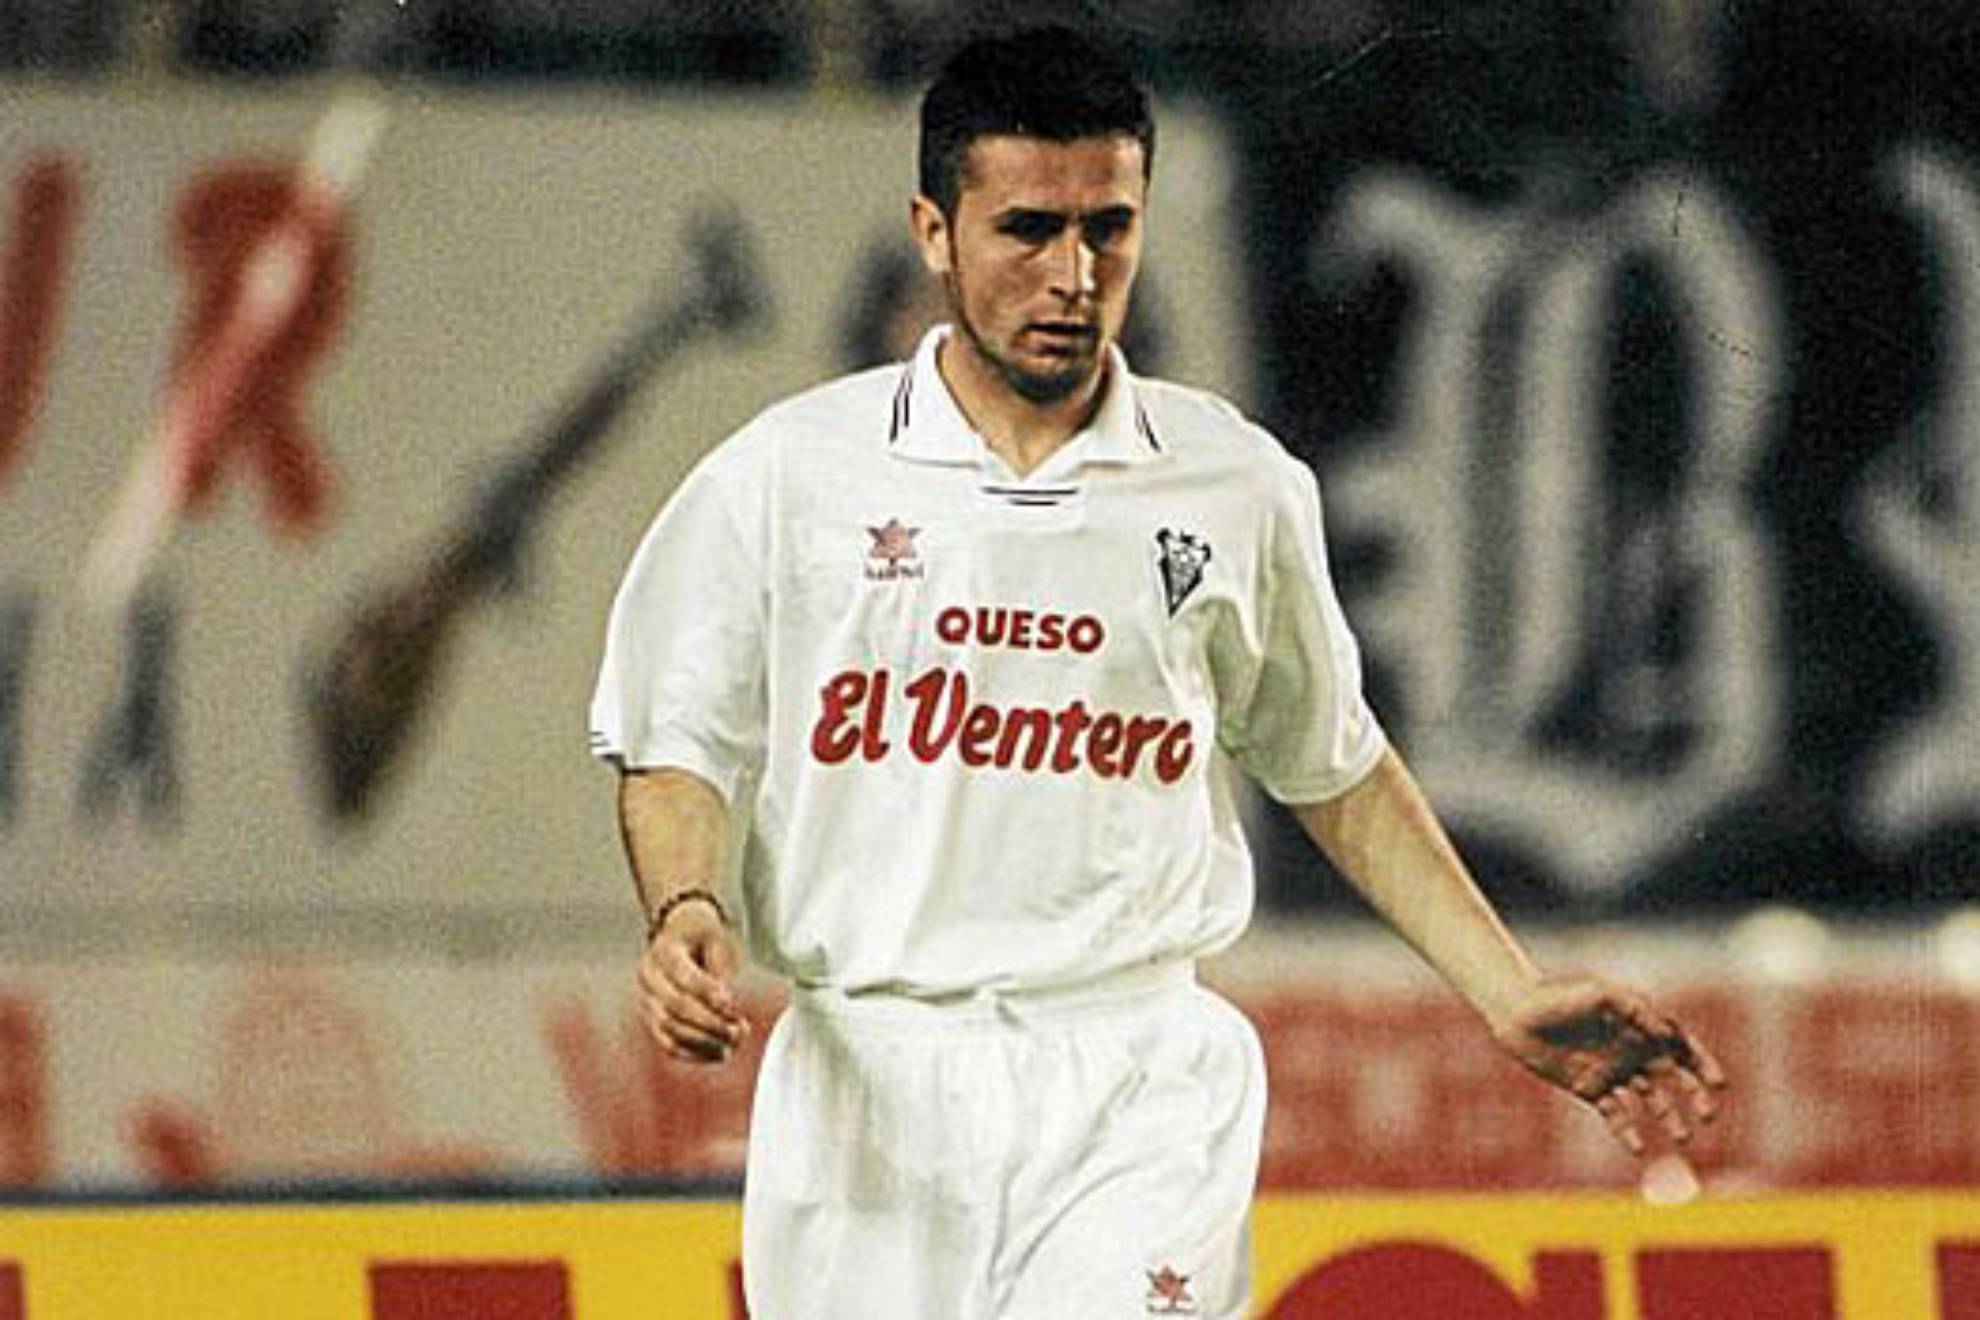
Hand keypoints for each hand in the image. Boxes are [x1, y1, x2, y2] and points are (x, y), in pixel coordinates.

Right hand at [637, 899, 749, 1063]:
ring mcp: (647, 1000)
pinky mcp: (652, 1020)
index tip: (732, 1005)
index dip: (707, 992)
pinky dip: (694, 1054)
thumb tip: (726, 1005)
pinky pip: (668, 1044)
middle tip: (740, 1030)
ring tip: (733, 1044)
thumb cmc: (705, 937)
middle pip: (674, 1006)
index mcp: (664, 950)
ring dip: (704, 1042)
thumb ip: (720, 968)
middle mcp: (649, 976)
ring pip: (669, 1030)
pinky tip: (719, 1054)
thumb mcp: (718, 938)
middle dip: (710, 1023)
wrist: (682, 936)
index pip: (682, 974)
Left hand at [1490, 975, 1726, 1155]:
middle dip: (1693, 1096)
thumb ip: (1635, 1010)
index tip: (1719, 1085)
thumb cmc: (1556, 997)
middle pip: (1673, 1077)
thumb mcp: (1599, 995)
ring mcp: (1612, 1071)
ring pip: (1650, 1100)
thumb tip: (1667, 1033)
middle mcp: (1631, 1050)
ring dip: (1668, 1117)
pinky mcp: (1591, 1089)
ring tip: (1682, 1136)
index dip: (1703, 1065)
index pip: (1681, 1046)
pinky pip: (1616, 1115)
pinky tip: (1638, 1146)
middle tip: (1706, 1115)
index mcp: (1638, 1025)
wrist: (1515, 1014)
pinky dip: (1628, 1131)